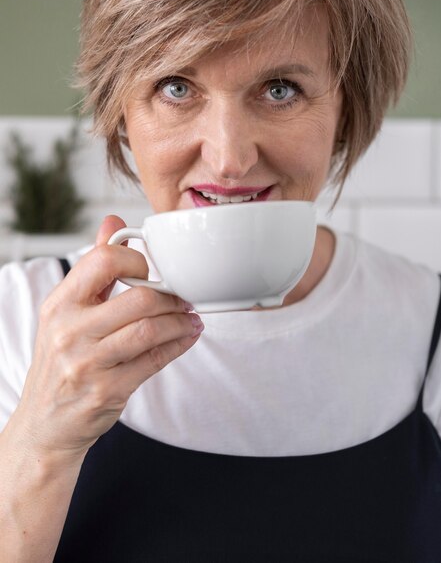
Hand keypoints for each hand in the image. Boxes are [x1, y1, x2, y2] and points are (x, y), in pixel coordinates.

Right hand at [11, 215, 202, 463]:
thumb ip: (95, 267)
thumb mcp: (66, 311)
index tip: (155, 269)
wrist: (44, 422)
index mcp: (60, 303)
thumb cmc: (61, 359)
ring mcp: (88, 363)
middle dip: (172, 297)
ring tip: (192, 317)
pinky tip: (188, 336)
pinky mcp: (108, 390)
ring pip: (151, 330)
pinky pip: (155, 361)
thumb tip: (114, 222)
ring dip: (181, 322)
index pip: (104, 260)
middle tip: (185, 297)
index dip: (138, 259)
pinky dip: (179, 345)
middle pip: (139, 299)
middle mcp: (69, 330)